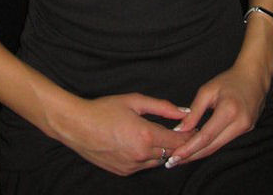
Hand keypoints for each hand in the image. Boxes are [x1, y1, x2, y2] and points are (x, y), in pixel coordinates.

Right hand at [58, 93, 194, 176]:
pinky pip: (143, 166)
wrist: (78, 126)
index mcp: (146, 135)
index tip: (194, 129)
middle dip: (177, 144)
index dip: (189, 135)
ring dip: (162, 152)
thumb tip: (183, 111)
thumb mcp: (134, 101)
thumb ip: (161, 107)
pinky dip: (147, 157)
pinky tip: (142, 144)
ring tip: (161, 137)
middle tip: (180, 132)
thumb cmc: (104, 109)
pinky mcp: (124, 172)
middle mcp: (141, 155)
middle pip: (170, 154)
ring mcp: (132, 166)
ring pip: (157, 162)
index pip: (177, 141)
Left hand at [162, 65, 269, 168]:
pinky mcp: (247, 130)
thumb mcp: (207, 91)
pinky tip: (198, 147)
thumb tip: (180, 129)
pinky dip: (211, 145)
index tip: (174, 156)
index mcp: (229, 111)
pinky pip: (225, 141)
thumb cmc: (229, 80)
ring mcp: (246, 129)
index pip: (206, 136)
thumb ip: (194, 111)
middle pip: (212, 146)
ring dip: (200, 153)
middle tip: (174, 162)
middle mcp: (240, 123)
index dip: (189, 148)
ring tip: (182, 157)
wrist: (254, 77)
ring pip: (219, 146)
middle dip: (192, 156)